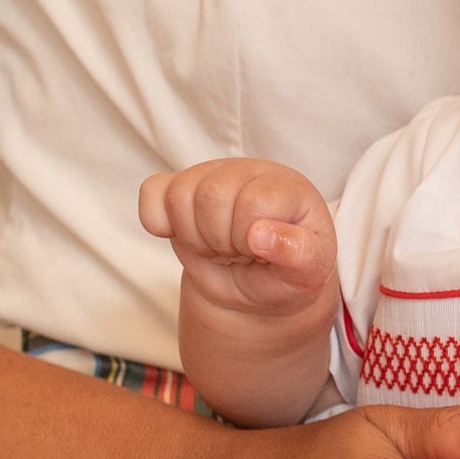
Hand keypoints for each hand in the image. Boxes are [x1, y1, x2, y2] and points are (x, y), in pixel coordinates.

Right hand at [141, 158, 335, 318]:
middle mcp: (248, 172)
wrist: (258, 287)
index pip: (254, 201)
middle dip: (221, 240)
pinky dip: (159, 224)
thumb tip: (261, 236)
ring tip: (219, 247)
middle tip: (238, 253)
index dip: (250, 237)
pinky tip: (188, 236)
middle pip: (211, 196)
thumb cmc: (286, 274)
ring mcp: (211, 175)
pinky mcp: (178, 187)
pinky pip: (151, 193)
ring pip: (179, 196)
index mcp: (288, 187)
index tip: (261, 251)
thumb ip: (300, 255)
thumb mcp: (308, 274)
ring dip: (195, 237)